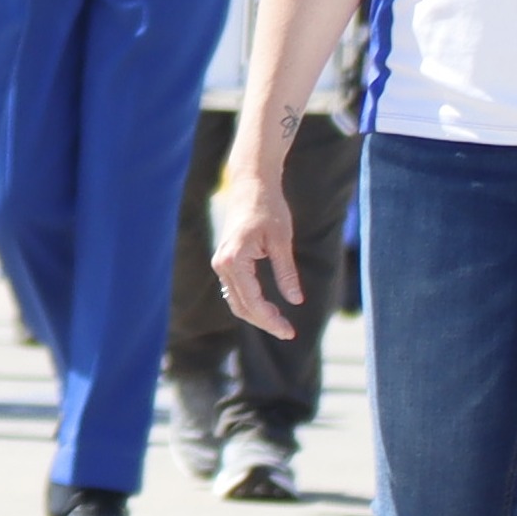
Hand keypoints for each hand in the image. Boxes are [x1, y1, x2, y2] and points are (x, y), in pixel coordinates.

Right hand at [202, 145, 308, 339]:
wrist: (251, 183)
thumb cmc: (268, 207)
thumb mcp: (282, 241)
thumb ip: (286, 273)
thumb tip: (295, 302)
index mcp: (234, 261)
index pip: (252, 302)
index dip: (271, 320)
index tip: (289, 332)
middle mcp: (222, 264)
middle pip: (241, 307)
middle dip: (264, 322)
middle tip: (288, 332)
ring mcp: (221, 263)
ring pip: (236, 301)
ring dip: (257, 314)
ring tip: (281, 323)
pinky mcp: (226, 260)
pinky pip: (235, 290)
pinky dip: (250, 302)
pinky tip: (268, 307)